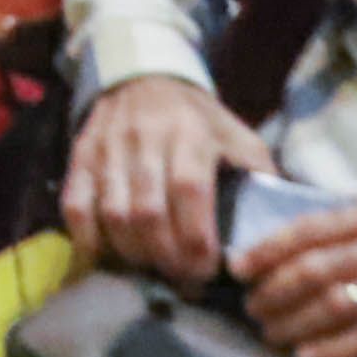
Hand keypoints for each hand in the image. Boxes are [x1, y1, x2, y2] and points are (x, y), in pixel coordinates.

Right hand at [62, 75, 275, 285]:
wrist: (144, 76)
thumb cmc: (198, 119)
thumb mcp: (238, 136)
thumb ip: (259, 176)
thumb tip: (281, 227)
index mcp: (189, 134)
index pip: (188, 190)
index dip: (196, 237)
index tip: (207, 271)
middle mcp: (144, 138)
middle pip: (147, 210)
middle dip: (166, 256)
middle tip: (182, 280)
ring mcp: (106, 147)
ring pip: (112, 213)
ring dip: (133, 253)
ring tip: (153, 269)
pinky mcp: (80, 157)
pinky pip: (75, 206)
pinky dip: (89, 239)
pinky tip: (110, 257)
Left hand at [236, 192, 356, 356]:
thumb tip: (331, 233)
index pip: (310, 229)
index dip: (268, 249)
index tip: (239, 266)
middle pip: (313, 270)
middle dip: (273, 292)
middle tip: (251, 310)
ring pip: (335, 305)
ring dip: (296, 324)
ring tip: (272, 335)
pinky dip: (336, 350)